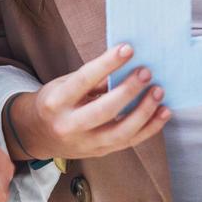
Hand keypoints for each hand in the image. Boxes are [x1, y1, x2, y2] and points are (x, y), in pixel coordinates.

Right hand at [8, 43, 170, 161]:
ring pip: (120, 132)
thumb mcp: (64, 84)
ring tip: (158, 92)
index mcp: (57, 103)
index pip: (84, 81)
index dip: (107, 64)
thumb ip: (91, 78)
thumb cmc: (55, 102)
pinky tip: (163, 112)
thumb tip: (122, 63)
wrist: (38, 135)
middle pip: (103, 110)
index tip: (128, 49)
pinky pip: (129, 142)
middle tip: (146, 73)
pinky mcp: (101, 152)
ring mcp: (86, 144)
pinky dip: (149, 128)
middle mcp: (70, 126)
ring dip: (144, 112)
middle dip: (128, 91)